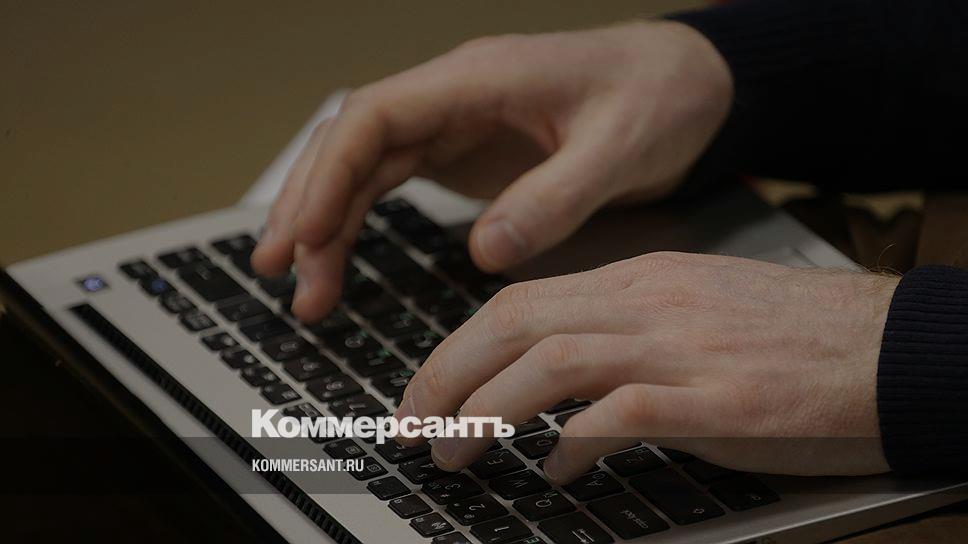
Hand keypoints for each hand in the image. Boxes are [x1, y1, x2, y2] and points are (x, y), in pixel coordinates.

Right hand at [251, 21, 733, 321]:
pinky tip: (341, 257)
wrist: (685, 84)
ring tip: (306, 288)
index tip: (303, 236)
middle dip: (310, 205)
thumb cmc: (659, 99)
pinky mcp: (464, 149)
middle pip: (353, 142)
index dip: (328, 174)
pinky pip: (394, 180)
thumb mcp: (619, 148)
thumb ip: (555, 198)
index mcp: (478, 79)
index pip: (374, 116)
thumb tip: (485, 254)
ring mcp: (454, 121)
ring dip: (327, 222)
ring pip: (365, 165)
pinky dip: (361, 220)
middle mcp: (452, 94)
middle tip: (282, 274)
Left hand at [392, 252, 898, 482]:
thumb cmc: (790, 338)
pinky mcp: (713, 399)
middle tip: (412, 427)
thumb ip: (622, 342)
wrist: (886, 347)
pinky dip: (570, 448)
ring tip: (457, 454)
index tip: (426, 390)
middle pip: (513, 323)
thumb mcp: (693, 317)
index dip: (456, 348)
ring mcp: (679, 346)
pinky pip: (616, 415)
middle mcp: (648, 302)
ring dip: (486, 412)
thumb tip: (559, 405)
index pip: (521, 301)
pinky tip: (560, 475)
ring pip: (547, 363)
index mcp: (640, 278)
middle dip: (445, 376)